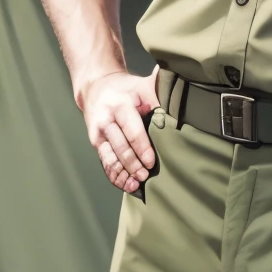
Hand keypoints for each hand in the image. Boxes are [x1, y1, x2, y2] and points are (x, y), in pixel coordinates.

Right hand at [79, 69, 158, 192]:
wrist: (96, 88)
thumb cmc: (125, 88)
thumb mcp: (141, 85)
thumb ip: (157, 95)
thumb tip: (176, 108)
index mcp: (119, 106)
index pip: (132, 131)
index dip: (142, 148)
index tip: (151, 162)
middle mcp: (106, 121)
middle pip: (121, 148)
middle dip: (133, 165)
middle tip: (145, 177)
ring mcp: (98, 134)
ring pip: (110, 158)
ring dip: (123, 174)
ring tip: (135, 185)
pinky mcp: (96, 144)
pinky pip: (105, 162)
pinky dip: (114, 176)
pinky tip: (125, 185)